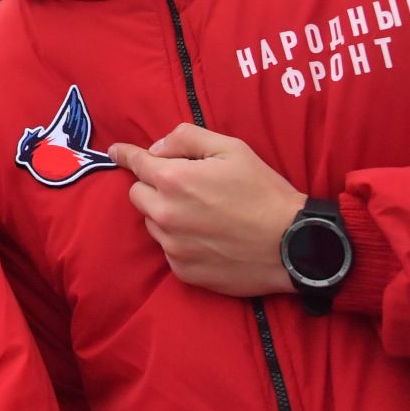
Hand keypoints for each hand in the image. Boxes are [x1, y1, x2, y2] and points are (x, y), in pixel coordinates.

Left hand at [108, 124, 303, 297]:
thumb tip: (157, 148)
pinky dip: (180, 241)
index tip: (115, 151)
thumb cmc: (264, 192)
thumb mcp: (231, 149)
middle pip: (138, 194)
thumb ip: (186, 139)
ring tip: (204, 215)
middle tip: (187, 187)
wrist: (294, 245)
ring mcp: (173, 246)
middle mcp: (165, 214)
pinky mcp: (183, 271)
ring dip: (166, 215)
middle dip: (154, 186)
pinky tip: (209, 238)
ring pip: (152, 223)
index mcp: (173, 180)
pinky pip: (169, 249)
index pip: (135, 164)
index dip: (125, 154)